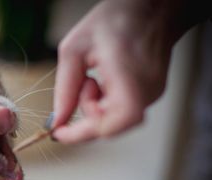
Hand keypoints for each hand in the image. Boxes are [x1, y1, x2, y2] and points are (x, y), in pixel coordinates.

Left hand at [52, 0, 177, 143]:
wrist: (152, 5)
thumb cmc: (117, 18)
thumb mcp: (75, 50)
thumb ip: (65, 90)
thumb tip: (57, 120)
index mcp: (129, 81)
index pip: (107, 126)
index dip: (81, 134)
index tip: (59, 133)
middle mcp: (148, 93)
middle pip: (110, 126)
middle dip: (88, 112)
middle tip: (85, 82)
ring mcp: (155, 94)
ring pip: (116, 119)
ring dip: (98, 104)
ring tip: (96, 75)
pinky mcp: (155, 92)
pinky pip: (125, 109)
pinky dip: (108, 100)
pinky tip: (107, 77)